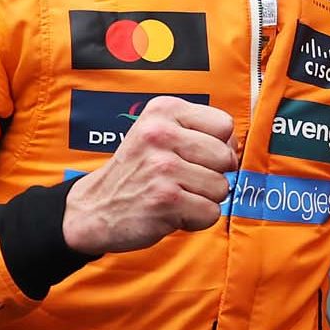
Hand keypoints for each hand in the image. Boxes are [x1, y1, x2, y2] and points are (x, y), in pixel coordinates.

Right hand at [61, 97, 238, 255]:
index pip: (224, 125)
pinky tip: (171, 212)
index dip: (219, 145)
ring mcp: (162, 167)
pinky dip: (196, 219)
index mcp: (163, 110)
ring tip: (174, 195)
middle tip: (182, 180)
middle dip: (212, 175)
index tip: (196, 156)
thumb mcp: (158, 132)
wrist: (94, 208)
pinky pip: (211, 212)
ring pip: (222, 187)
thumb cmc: (136, 172)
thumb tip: (236, 148)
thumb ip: (198, 131)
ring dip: (203, 199)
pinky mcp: (166, 200)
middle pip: (226, 157)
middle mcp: (161, 134)